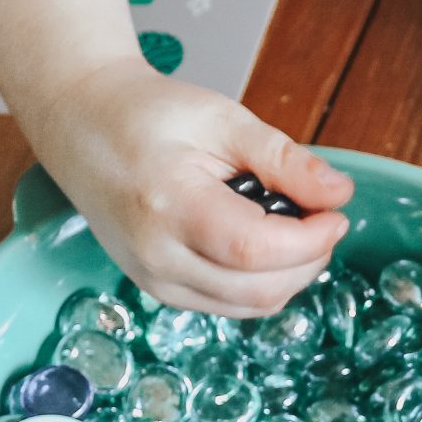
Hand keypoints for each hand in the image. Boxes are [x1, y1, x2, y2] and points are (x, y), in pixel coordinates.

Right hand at [21, 58, 353, 318]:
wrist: (82, 125)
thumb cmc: (146, 114)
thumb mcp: (223, 120)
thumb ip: (283, 159)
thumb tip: (339, 193)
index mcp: (168, 206)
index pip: (255, 250)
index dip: (310, 239)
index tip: (336, 212)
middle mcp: (155, 257)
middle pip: (258, 290)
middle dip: (309, 259)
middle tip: (324, 216)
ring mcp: (153, 280)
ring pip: (249, 306)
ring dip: (291, 275)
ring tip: (297, 225)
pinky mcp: (159, 289)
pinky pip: (229, 305)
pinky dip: (264, 282)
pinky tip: (269, 243)